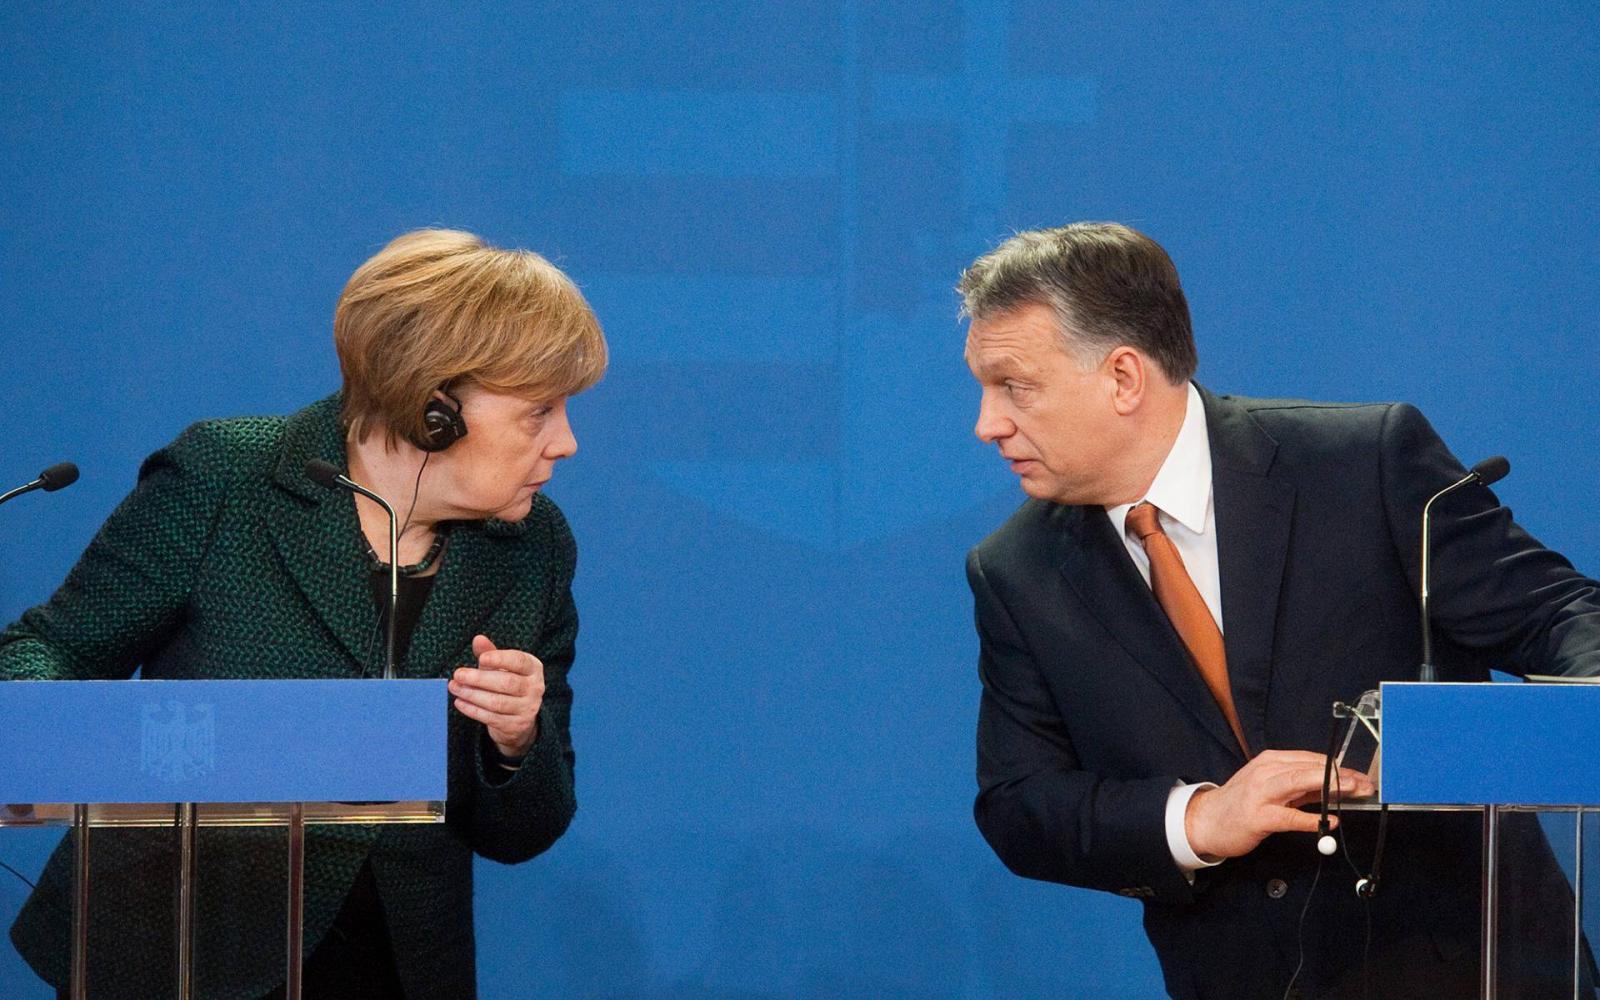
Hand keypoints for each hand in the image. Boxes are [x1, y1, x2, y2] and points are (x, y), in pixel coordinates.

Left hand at [449, 634, 544, 758]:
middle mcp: (535, 688)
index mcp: (533, 668)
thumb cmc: (507, 684)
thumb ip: (490, 653)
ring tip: (455, 688)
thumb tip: (478, 639)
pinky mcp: (517, 725)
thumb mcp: (501, 666)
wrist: (518, 718)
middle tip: (458, 674)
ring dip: (472, 695)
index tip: (481, 659)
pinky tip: (460, 702)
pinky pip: (491, 718)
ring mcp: (528, 708)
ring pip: (497, 702)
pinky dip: (473, 710)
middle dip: (479, 679)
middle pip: (507, 683)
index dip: (500, 659)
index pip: (519, 661)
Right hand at [1185, 750, 1375, 859]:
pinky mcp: (1257, 817)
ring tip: (1352, 790)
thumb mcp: (1269, 787)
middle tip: (1364, 782)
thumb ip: (1299, 787)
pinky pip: (1289, 816)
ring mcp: (1260, 793)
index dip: (1337, 767)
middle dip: (1339, 774)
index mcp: (1269, 761)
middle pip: (1307, 768)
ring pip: (1298, 783)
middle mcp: (1264, 772)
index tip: (1359, 774)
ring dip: (1329, 786)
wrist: (1206, 820)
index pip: (1309, 759)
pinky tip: (1329, 822)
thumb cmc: (1241, 804)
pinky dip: (1311, 820)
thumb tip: (1335, 786)